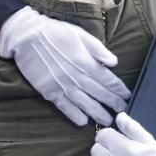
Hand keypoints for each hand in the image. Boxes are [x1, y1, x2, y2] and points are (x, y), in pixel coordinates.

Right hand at [0, 6, 130, 126]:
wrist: (27, 36)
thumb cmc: (55, 32)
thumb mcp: (80, 34)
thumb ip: (98, 49)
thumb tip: (114, 62)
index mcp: (86, 62)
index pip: (108, 79)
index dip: (119, 89)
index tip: (128, 95)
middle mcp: (76, 77)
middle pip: (99, 93)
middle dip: (113, 103)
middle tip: (124, 111)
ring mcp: (62, 86)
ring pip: (84, 103)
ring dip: (97, 113)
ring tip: (108, 121)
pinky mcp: (49, 91)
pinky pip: (64, 107)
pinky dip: (74, 115)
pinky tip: (83, 122)